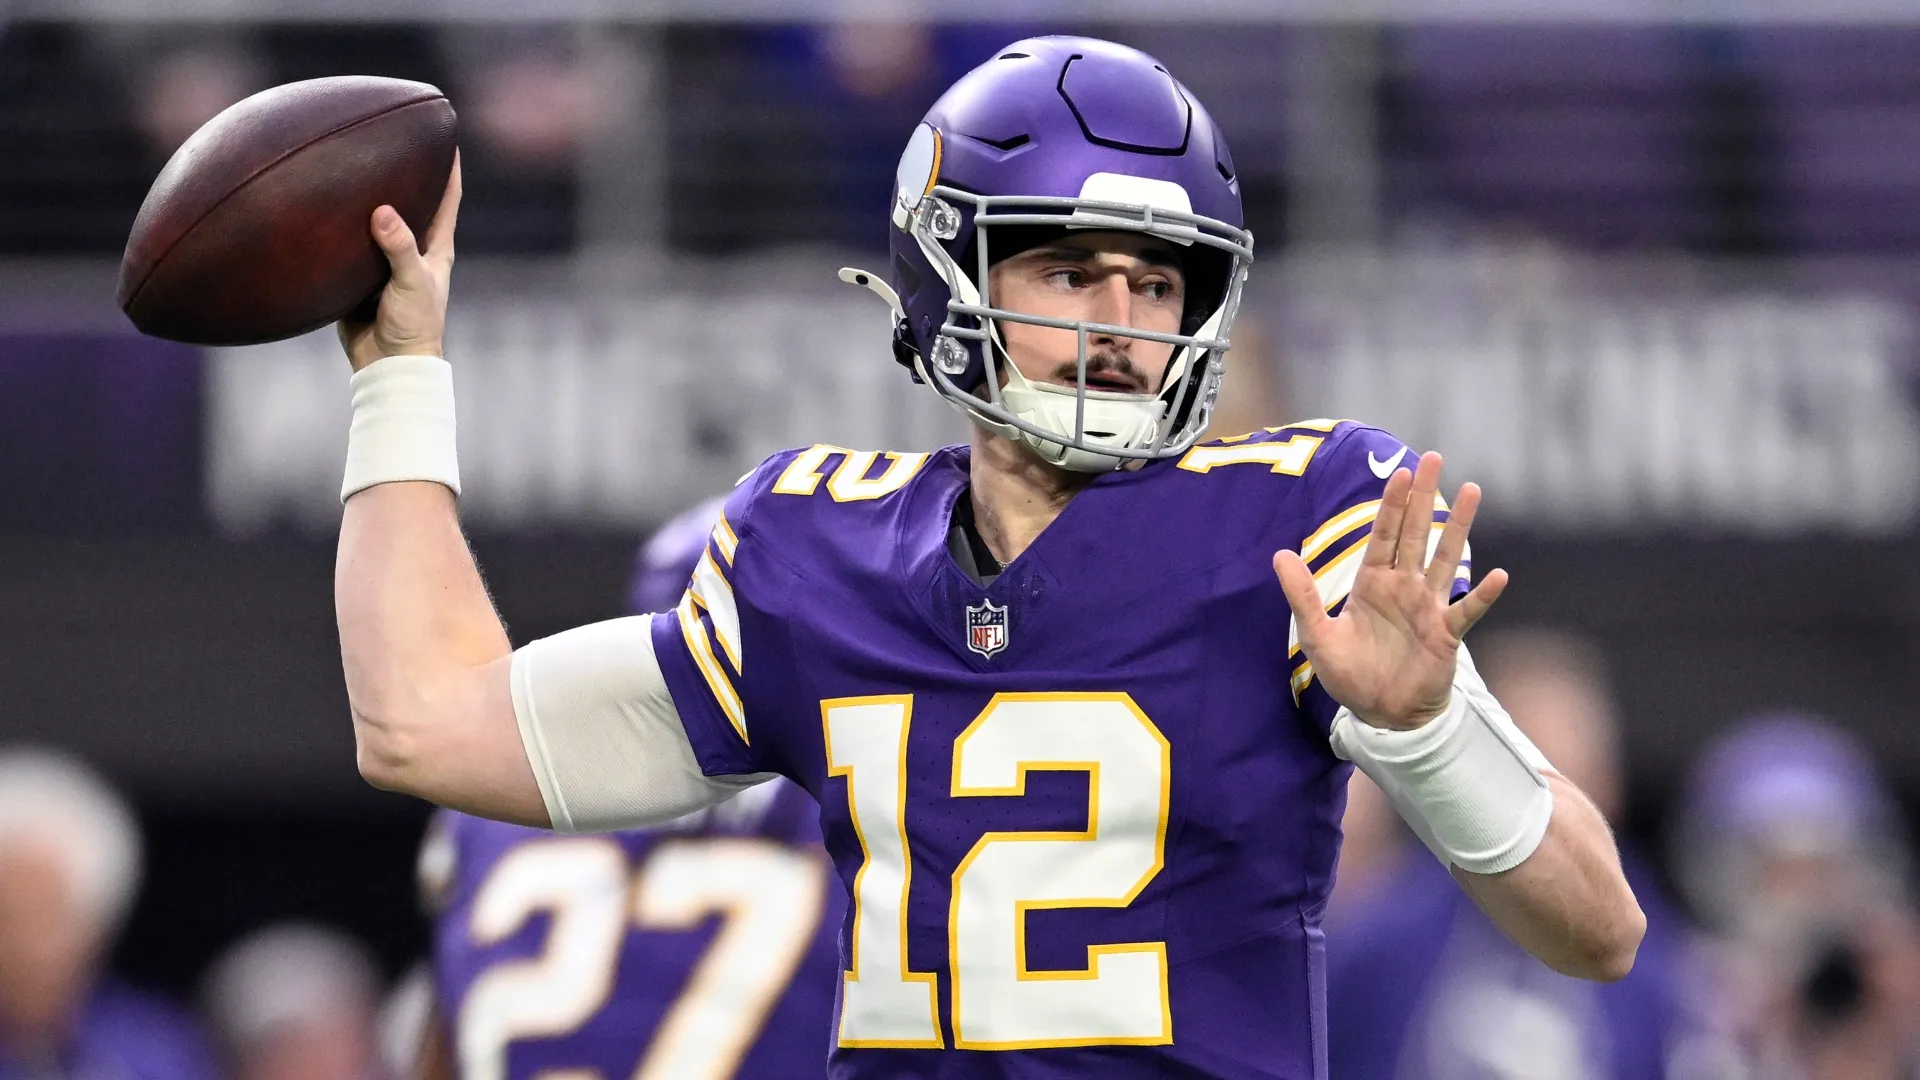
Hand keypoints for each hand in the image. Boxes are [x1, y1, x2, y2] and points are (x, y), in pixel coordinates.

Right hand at [339, 154, 461, 371]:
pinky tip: (319, 206)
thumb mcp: (411, 283)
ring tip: (347, 163)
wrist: (387, 365)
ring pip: (374, 221)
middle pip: (410, 201)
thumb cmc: (413, 326)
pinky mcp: (357, 275)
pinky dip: (337, 227)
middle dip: (402, 172)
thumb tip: (382, 211)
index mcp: (435, 247)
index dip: (449, 166)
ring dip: (364, 198)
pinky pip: (346, 244)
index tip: (444, 134)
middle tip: (388, 137)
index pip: (447, 197)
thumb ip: (399, 247)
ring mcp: (383, 261)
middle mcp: (411, 249)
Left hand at [1273, 451, 1507, 730]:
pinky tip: (1498, 576)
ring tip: (1472, 491)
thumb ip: (1302, 595)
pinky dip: (1482, 595)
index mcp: (1372, 584)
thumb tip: (1280, 555)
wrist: (1382, 714)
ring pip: (1446, 558)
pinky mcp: (1445, 634)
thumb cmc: (1351, 674)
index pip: (1383, 535)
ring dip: (1458, 527)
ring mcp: (1427, 608)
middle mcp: (1403, 588)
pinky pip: (1467, 610)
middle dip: (1425, 496)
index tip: (1401, 472)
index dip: (1392, 504)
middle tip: (1436, 458)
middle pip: (1416, 533)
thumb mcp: (1318, 635)